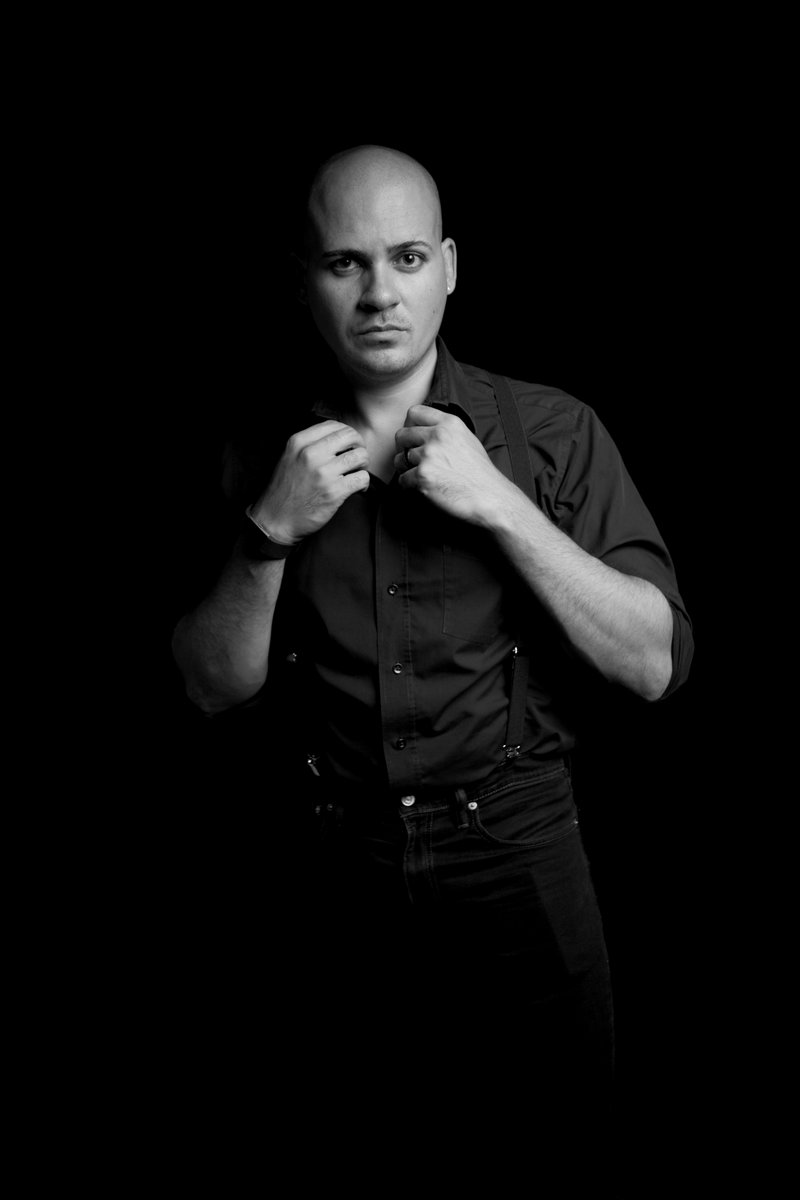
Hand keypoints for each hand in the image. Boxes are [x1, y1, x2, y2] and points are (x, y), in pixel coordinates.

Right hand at [250, 420, 369, 542]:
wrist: (275, 519)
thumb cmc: (284, 490)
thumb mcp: (289, 458)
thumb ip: (308, 445)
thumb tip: (337, 437)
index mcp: (299, 443)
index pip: (334, 425)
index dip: (347, 433)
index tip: (348, 444)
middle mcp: (310, 454)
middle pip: (351, 436)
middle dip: (359, 446)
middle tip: (356, 458)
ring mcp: (323, 473)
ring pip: (360, 456)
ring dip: (363, 465)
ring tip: (356, 473)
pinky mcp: (333, 492)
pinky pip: (362, 478)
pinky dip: (364, 483)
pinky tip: (357, 488)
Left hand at [393, 405, 513, 524]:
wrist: (490, 497)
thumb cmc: (480, 473)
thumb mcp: (466, 439)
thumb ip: (445, 431)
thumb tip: (421, 431)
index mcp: (449, 423)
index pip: (415, 412)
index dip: (409, 425)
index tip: (412, 437)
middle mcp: (438, 435)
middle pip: (402, 435)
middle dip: (403, 448)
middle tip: (411, 459)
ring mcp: (429, 455)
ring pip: (400, 458)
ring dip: (405, 468)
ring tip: (420, 475)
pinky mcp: (423, 476)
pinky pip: (402, 479)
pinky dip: (409, 486)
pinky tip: (423, 487)